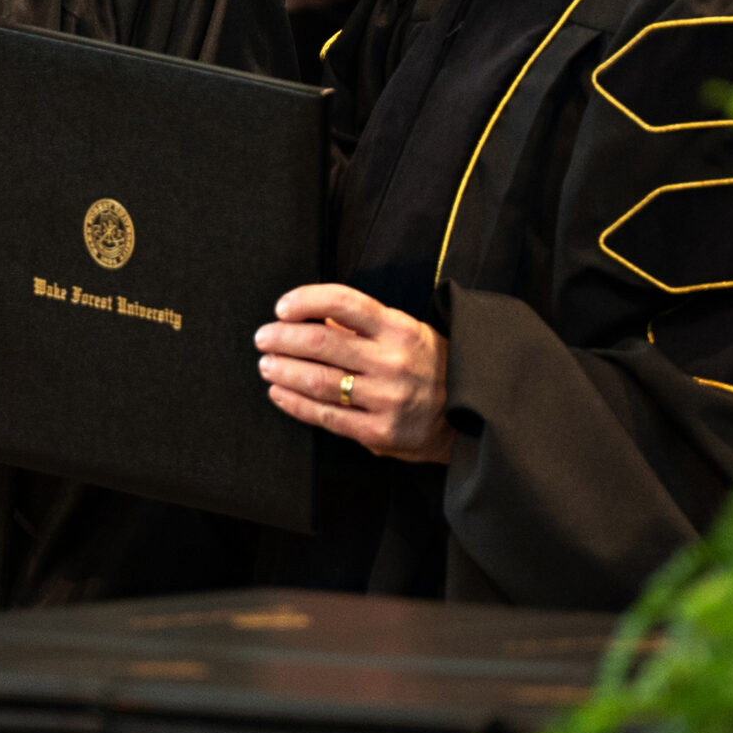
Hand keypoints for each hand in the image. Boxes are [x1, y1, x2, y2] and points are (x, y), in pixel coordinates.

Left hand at [255, 284, 451, 463]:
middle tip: (263, 337)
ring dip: (283, 370)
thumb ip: (363, 324)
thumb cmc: (431, 366)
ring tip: (266, 364)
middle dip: (283, 337)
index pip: (343, 302)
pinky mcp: (378, 433)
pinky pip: (325, 416)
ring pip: (318, 381)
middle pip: (322, 342)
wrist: (468, 416)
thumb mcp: (407, 333)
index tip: (282, 307)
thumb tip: (319, 313)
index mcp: (400, 328)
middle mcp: (392, 361)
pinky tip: (279, 392)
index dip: (305, 300)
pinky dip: (294, 403)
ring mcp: (385, 399)